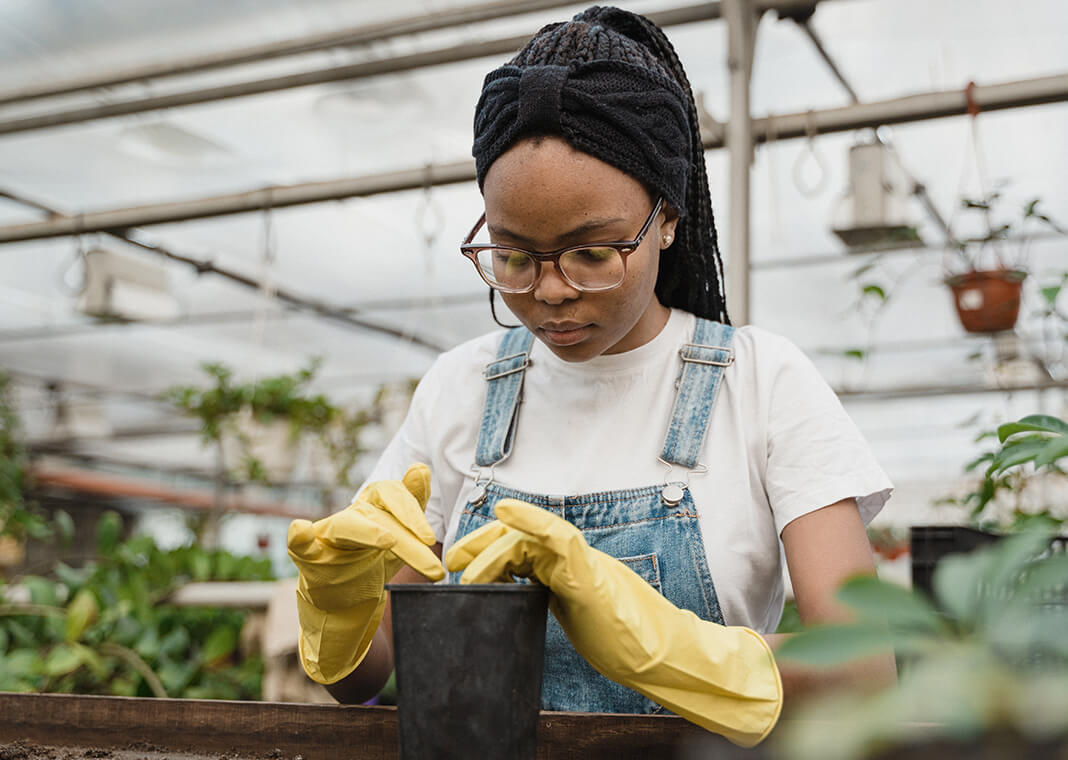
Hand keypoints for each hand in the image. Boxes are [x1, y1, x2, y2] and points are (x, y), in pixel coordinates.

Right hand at [288, 463, 442, 682]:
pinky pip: (300, 545)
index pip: (391, 494)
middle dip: (405, 530)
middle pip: (377, 512)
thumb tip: (421, 468)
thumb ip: (411, 503)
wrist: (342, 602)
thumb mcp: (398, 535)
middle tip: (428, 547)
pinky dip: (299, 537)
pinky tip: (300, 530)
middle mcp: (350, 516)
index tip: (430, 538)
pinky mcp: (308, 558)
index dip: (411, 509)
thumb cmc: (371, 562)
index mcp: (371, 509)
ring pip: (347, 527)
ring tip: (388, 541)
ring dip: (367, 532)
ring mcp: (327, 537)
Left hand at [445, 499, 781, 746]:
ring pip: (532, 537)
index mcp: (565, 567)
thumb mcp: (572, 611)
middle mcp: (572, 558)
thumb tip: (512, 594)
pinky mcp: (590, 577)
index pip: (521, 545)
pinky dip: (534, 522)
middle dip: (482, 544)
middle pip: (519, 536)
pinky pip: (562, 539)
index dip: (488, 547)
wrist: (655, 655)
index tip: (459, 561)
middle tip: (452, 560)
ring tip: (466, 569)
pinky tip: (508, 513)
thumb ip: (548, 594)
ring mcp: (582, 563)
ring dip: (493, 548)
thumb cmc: (618, 637)